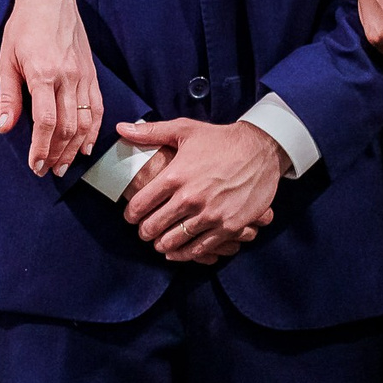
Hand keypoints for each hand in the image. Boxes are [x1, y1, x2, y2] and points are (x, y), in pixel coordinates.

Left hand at [0, 0, 102, 174]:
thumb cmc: (22, 27)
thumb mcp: (6, 59)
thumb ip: (8, 96)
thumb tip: (6, 128)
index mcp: (43, 73)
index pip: (46, 122)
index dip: (41, 148)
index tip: (35, 166)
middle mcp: (67, 76)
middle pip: (67, 127)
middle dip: (57, 154)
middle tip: (47, 171)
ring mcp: (83, 75)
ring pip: (85, 122)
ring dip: (75, 148)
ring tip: (64, 166)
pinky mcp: (92, 73)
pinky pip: (98, 107)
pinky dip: (95, 131)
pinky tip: (87, 147)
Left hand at [115, 118, 283, 262]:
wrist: (261, 150)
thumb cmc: (220, 139)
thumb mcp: (184, 130)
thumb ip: (150, 132)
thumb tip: (120, 129)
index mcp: (175, 176)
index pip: (140, 204)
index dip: (131, 214)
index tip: (131, 216)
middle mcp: (190, 198)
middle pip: (153, 226)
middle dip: (145, 231)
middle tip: (144, 231)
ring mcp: (210, 214)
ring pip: (173, 241)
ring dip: (162, 244)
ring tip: (159, 243)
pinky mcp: (228, 226)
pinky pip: (200, 248)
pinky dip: (185, 254)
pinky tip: (178, 252)